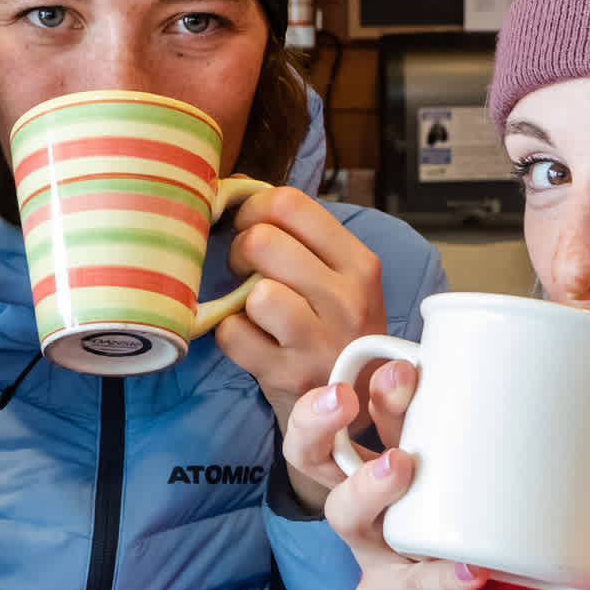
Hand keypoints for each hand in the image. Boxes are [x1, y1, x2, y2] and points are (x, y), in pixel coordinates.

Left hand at [213, 186, 385, 426]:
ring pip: (256, 292)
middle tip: (245, 268)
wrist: (355, 404)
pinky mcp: (288, 376)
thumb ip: (301, 233)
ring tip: (250, 304)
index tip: (250, 225)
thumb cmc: (336, 328)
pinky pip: (234, 335)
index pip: (290, 204)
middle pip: (264, 241)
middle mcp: (346, 300)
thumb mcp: (340, 277)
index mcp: (359, 264)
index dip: (253, 208)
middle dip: (241, 248)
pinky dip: (230, 334)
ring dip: (239, 296)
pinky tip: (249, 337)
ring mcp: (319, 342)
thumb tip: (236, 185)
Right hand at [282, 375, 481, 589]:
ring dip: (366, 486)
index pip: (326, 415)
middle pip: (310, 457)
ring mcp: (372, 544)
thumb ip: (457, 419)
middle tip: (340, 397)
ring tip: (399, 463)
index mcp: (365, 453)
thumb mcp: (449, 454)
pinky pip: (408, 589)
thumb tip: (485, 367)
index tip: (377, 370)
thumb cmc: (452, 504)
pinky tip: (469, 568)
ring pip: (345, 515)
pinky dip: (439, 578)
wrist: (466, 584)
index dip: (337, 392)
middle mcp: (355, 494)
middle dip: (315, 423)